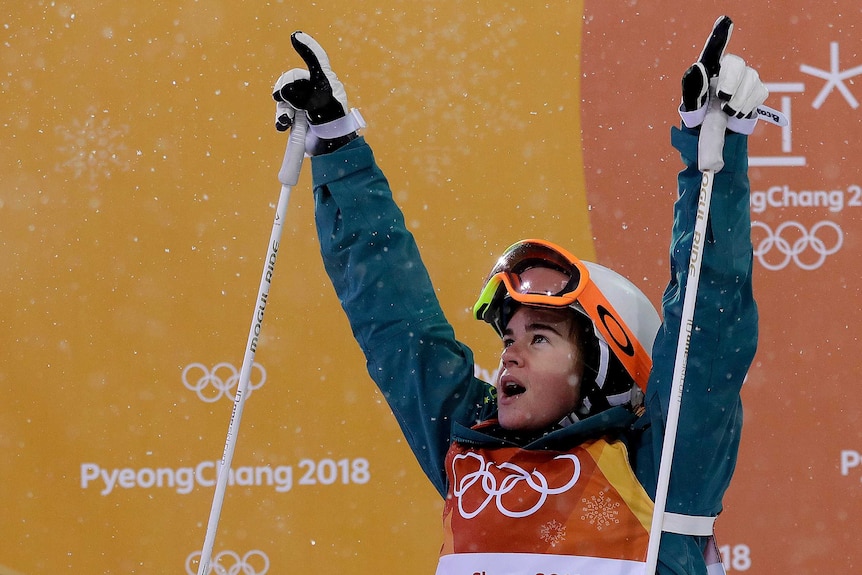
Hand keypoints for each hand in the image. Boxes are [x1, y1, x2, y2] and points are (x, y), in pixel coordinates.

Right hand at [273, 32, 362, 153]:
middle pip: (291, 79)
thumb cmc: (333, 122)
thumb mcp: (321, 100)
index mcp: (325, 81)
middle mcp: (314, 90)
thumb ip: (301, 91)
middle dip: (284, 88)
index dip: (307, 47)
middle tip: (280, 96)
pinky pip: (283, 112)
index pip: (316, 59)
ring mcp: (304, 105)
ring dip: (282, 107)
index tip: (295, 36)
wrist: (332, 147)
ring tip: (285, 120)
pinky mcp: (297, 119)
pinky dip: (281, 118)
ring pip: (284, 97)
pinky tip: (283, 125)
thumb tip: (282, 92)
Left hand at [680, 16, 767, 132]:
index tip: (725, 20)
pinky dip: (748, 105)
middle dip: (731, 81)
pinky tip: (737, 113)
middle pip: (736, 64)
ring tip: (728, 111)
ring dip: (739, 99)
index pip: (714, 48)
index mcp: (708, 69)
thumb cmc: (699, 114)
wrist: (715, 132)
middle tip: (722, 98)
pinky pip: (759, 92)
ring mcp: (745, 78)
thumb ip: (692, 88)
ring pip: (750, 79)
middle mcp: (728, 69)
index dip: (721, 34)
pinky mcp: (757, 90)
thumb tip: (697, 67)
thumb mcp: (691, 104)